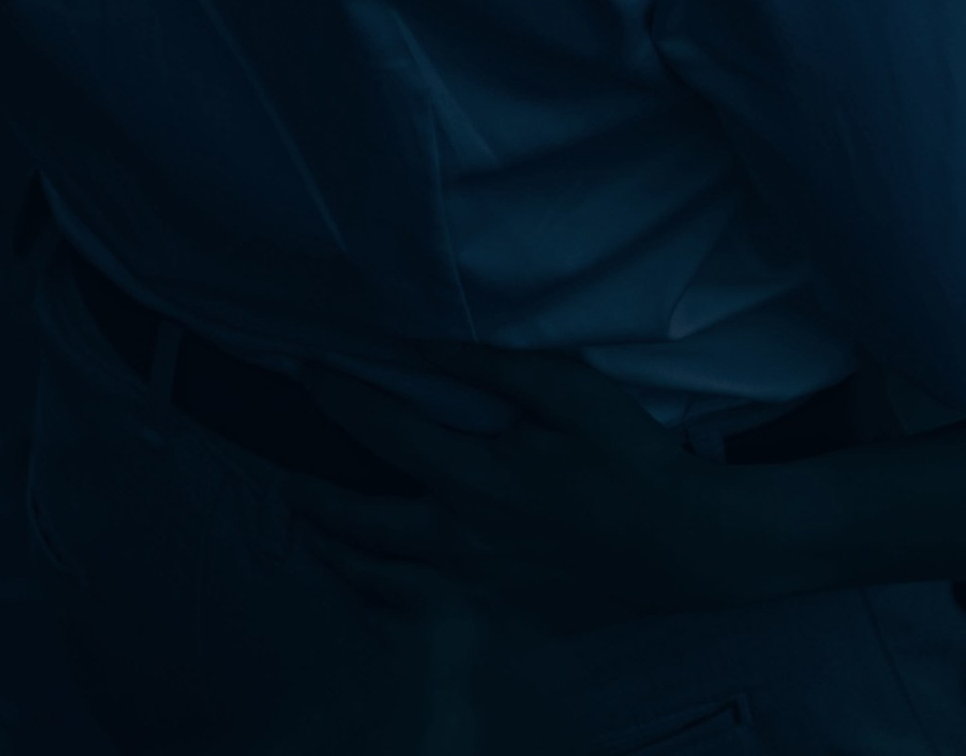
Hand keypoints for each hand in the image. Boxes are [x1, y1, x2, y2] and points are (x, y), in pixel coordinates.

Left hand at [295, 346, 825, 626]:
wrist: (679, 543)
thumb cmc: (627, 456)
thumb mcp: (566, 388)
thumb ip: (489, 365)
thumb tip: (421, 344)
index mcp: (473, 478)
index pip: (382, 430)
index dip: (337, 396)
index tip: (306, 371)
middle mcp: (458, 542)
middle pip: (358, 524)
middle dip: (311, 498)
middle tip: (286, 480)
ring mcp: (472, 592)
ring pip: (377, 583)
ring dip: (335, 556)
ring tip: (313, 536)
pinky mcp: (494, 622)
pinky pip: (415, 621)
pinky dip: (379, 603)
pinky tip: (371, 589)